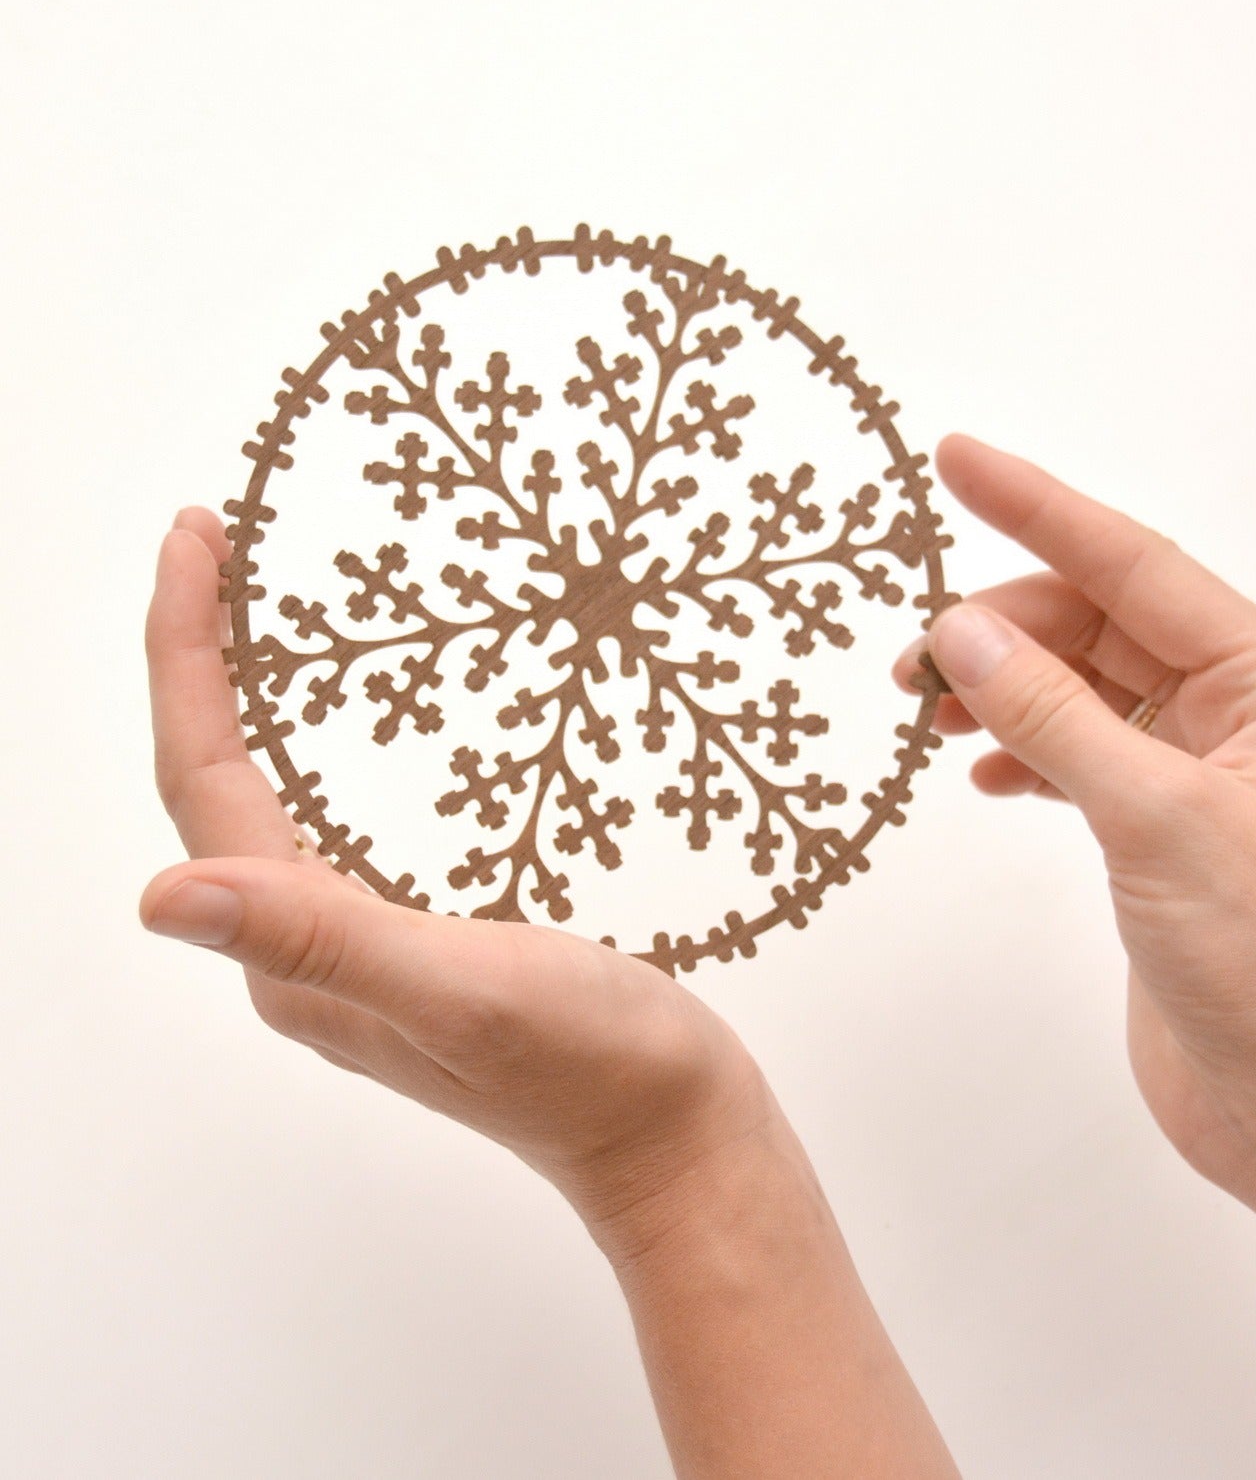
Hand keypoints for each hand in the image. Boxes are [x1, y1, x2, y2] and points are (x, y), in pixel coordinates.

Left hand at [141, 509, 771, 1250]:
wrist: (677, 1134)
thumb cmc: (592, 1069)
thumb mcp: (464, 989)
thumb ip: (324, 940)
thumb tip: (162, 897)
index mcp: (301, 957)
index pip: (203, 783)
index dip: (184, 655)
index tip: (194, 537)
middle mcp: (313, 955)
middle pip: (218, 787)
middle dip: (199, 662)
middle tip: (212, 547)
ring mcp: (368, 951)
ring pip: (276, 804)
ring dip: (255, 704)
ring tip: (264, 614)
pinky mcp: (425, 942)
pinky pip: (342, 827)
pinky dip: (332, 752)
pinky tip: (375, 722)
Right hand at [896, 435, 1255, 1203]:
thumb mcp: (1154, 821)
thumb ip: (1053, 718)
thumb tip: (960, 635)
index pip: (1133, 565)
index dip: (1037, 506)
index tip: (955, 458)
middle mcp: (1236, 712)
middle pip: (1097, 624)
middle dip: (1001, 627)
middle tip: (912, 659)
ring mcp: (1195, 771)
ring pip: (1079, 689)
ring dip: (1002, 688)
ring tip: (928, 710)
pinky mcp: (1157, 829)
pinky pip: (1075, 753)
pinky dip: (1022, 751)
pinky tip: (981, 774)